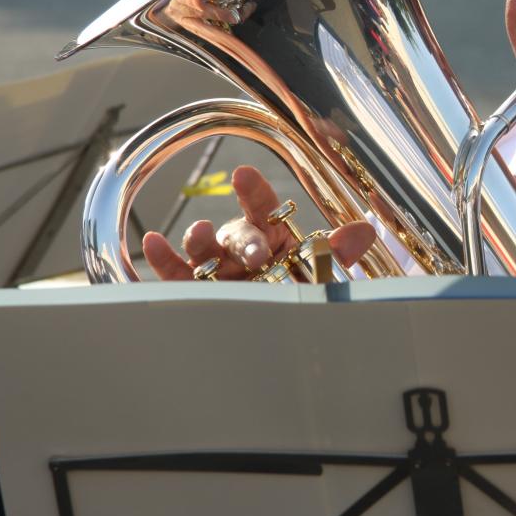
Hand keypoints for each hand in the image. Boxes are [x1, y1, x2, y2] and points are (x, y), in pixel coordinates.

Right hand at [141, 165, 375, 280]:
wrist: (275, 339)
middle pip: (239, 234)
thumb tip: (364, 232)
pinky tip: (151, 243)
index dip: (253, 192)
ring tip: (200, 235)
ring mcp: (217, 270)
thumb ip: (336, 254)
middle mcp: (242, 249)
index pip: (264, 208)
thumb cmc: (293, 294)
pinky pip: (175, 274)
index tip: (243, 176)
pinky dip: (161, 259)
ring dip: (199, 239)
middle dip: (245, 240)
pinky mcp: (195, 292)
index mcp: (273, 237)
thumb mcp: (318, 275)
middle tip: (257, 253)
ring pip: (204, 248)